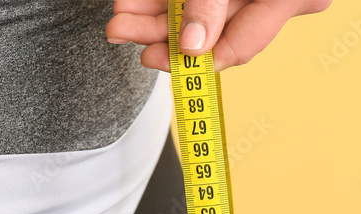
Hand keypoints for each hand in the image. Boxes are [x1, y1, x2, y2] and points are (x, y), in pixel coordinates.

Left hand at [106, 0, 332, 71]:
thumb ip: (209, 3)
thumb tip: (194, 45)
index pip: (242, 45)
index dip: (197, 60)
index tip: (157, 59)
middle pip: (210, 30)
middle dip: (161, 31)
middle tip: (123, 32)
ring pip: (195, 12)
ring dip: (152, 15)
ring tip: (119, 19)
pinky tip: (132, 1)